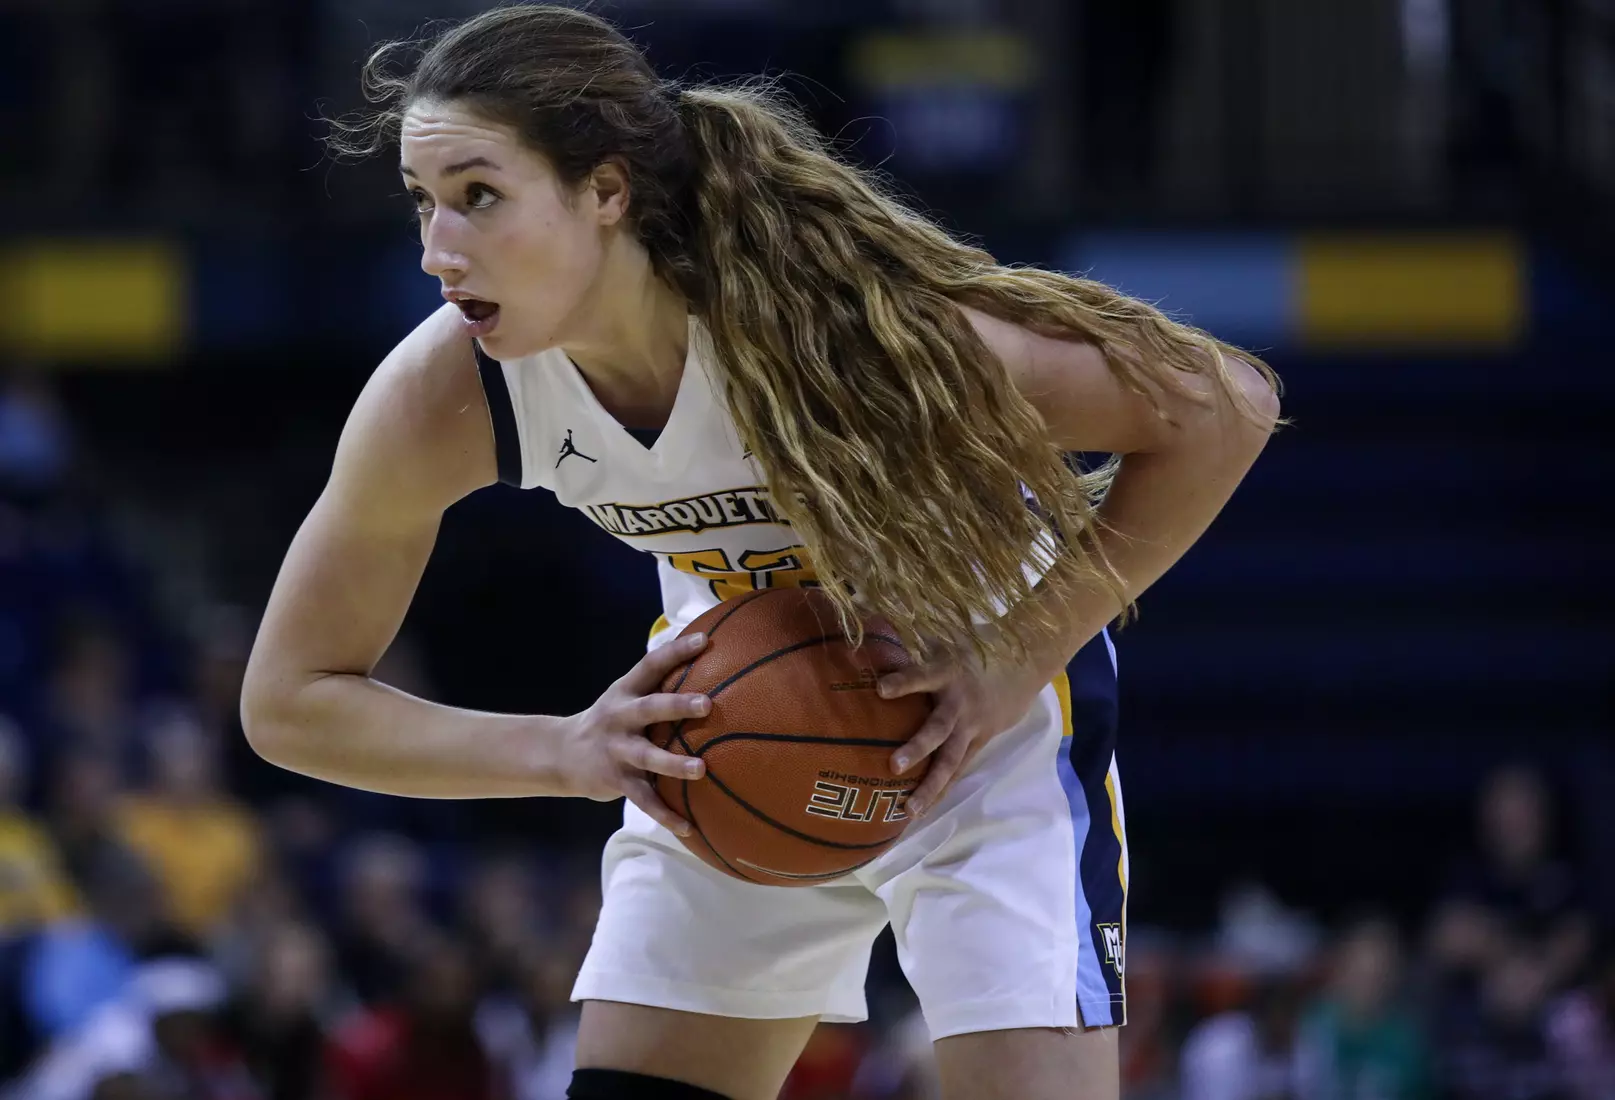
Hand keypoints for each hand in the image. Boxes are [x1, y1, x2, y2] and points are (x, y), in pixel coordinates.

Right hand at [560, 631, 711, 835]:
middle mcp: (620, 717)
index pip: (652, 664)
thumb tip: (708, 664)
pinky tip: (689, 827)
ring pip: (648, 757)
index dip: (677, 651)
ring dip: (674, 764)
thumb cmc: (610, 721)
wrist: (559, 754)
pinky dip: (665, 815)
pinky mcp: (615, 780)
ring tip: (701, 770)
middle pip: (650, 708)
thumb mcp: (624, 696)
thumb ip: (657, 685)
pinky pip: (644, 800)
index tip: (705, 640)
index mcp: (625, 691)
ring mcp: (616, 750)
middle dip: (677, 706)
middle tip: (707, 704)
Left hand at [878, 643, 1051, 818]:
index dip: (903, 682)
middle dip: (917, 748)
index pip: (922, 676)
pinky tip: (925, 810)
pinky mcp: (981, 741)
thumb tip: (873, 626)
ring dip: (930, 786)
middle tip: (893, 765)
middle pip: (938, 730)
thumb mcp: (950, 641)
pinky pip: (959, 768)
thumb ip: (917, 644)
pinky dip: (943, 788)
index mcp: (949, 672)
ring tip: (909, 810)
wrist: (1028, 661)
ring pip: (950, 761)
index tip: (880, 689)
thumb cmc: (979, 648)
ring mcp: (972, 726)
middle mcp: (960, 703)